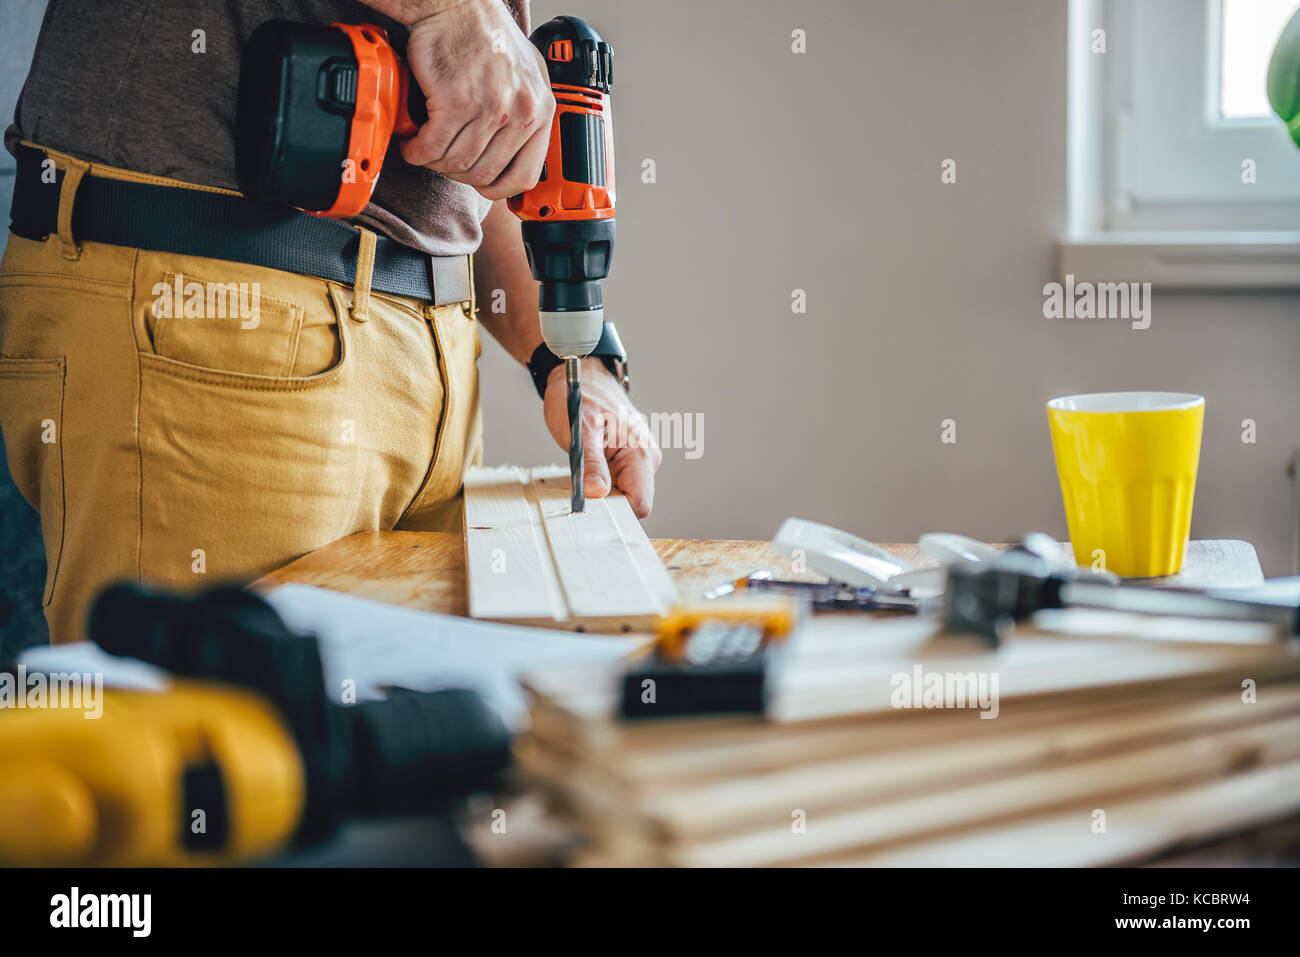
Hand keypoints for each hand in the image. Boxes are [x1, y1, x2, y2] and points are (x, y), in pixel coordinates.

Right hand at [400, 0, 552, 199]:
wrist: (457, 4)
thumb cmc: (486, 38)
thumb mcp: (525, 78)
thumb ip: (526, 116)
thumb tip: (515, 158)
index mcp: (541, 111)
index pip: (525, 176)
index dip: (497, 190)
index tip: (479, 185)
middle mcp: (520, 111)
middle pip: (484, 174)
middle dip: (456, 174)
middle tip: (442, 161)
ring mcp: (490, 107)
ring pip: (456, 163)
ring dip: (433, 163)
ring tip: (424, 150)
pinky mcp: (456, 100)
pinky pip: (433, 147)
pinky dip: (416, 151)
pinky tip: (412, 142)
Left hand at [543, 358, 661, 517]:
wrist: (583, 376)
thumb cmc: (582, 397)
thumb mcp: (580, 431)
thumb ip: (591, 464)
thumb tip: (597, 492)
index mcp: (641, 453)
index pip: (640, 503)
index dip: (615, 510)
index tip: (591, 504)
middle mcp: (646, 459)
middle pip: (631, 502)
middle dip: (606, 501)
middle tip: (582, 486)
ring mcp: (638, 460)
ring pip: (622, 494)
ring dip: (601, 491)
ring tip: (584, 471)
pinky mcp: (628, 460)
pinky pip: (617, 484)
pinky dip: (600, 483)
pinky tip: (588, 468)